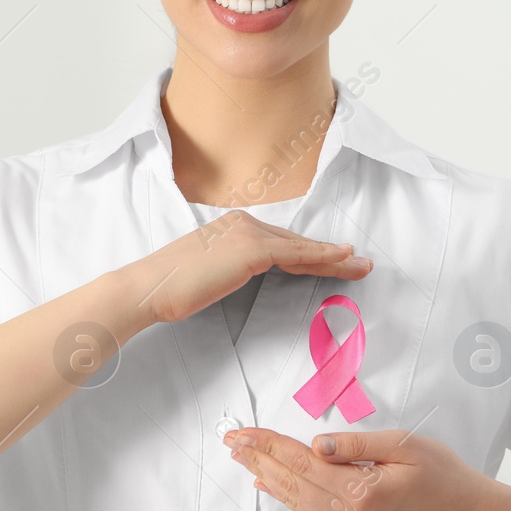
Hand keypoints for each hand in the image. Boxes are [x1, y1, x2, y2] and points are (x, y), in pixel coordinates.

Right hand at [129, 211, 373, 325]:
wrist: (150, 288)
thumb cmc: (171, 288)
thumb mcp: (207, 273)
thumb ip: (229, 268)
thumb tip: (243, 277)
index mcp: (232, 226)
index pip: (280, 242)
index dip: (309, 253)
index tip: (333, 261)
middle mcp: (243, 223)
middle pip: (296, 242)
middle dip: (330, 254)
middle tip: (359, 262)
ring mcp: (248, 233)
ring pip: (302, 247)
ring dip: (335, 258)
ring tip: (361, 266)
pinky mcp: (252, 249)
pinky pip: (297, 254)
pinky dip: (323, 257)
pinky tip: (342, 260)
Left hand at [223, 427, 494, 510]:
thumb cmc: (440, 472)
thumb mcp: (404, 444)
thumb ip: (357, 445)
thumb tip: (316, 445)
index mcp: (363, 490)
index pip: (303, 463)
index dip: (270, 446)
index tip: (244, 433)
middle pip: (294, 483)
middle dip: (259, 460)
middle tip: (231, 442)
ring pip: (298, 501)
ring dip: (267, 479)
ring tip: (242, 460)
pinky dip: (287, 498)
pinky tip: (270, 486)